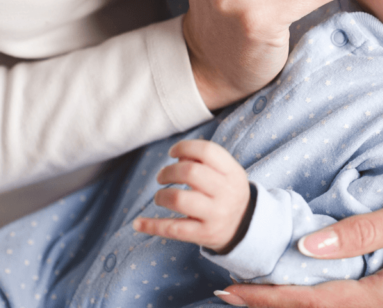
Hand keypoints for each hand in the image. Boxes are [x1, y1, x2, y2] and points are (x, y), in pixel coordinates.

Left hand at [133, 139, 250, 252]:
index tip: (172, 153)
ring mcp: (216, 215)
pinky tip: (138, 223)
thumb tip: (179, 155)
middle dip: (168, 171)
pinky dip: (151, 226)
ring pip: (179, 199)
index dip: (185, 147)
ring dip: (161, 195)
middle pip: (190, 172)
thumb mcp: (226, 174)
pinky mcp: (204, 234)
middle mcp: (227, 193)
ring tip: (160, 197)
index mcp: (233, 173)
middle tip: (161, 177)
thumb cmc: (227, 193)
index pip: (207, 151)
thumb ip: (204, 161)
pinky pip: (173, 229)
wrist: (244, 228)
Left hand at [217, 178, 382, 307]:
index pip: (320, 303)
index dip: (272, 299)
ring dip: (303, 305)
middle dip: (276, 307)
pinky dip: (332, 301)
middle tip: (230, 294)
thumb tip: (308, 248)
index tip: (232, 289)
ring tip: (261, 293)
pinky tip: (313, 287)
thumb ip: (363, 231)